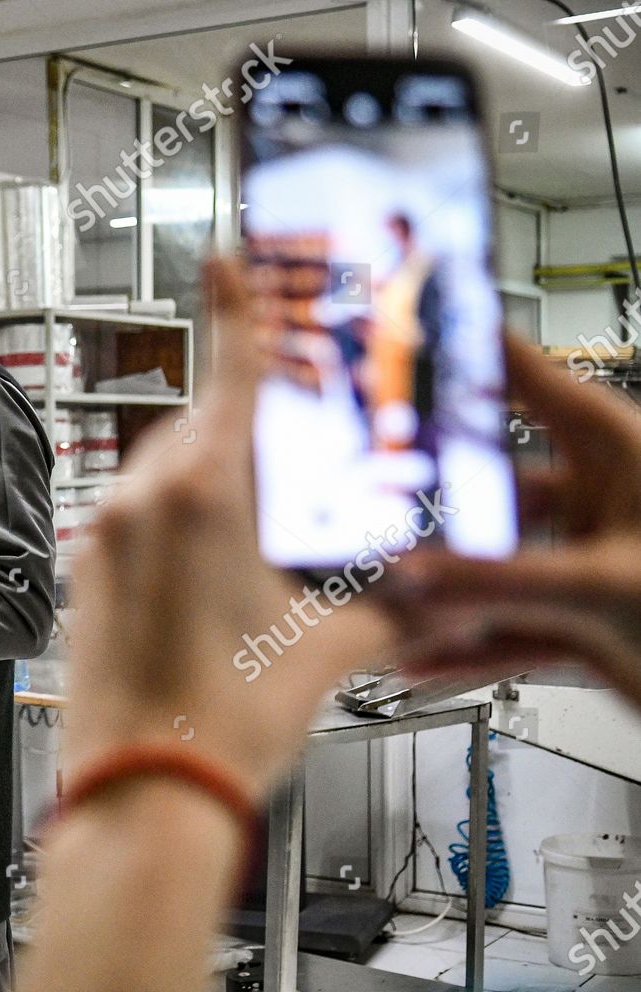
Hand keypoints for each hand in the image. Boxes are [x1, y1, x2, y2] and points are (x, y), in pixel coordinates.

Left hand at [65, 259, 390, 801]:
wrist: (143, 792)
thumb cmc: (218, 723)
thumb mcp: (327, 647)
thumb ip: (381, 601)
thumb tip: (416, 590)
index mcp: (204, 496)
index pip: (230, 374)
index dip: (237, 310)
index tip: (229, 259)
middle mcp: (141, 502)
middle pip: (201, 428)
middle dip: (246, 440)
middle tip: (288, 482)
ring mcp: (103, 536)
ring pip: (163, 474)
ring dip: (206, 487)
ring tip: (250, 551)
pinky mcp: (84, 572)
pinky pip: (132, 518)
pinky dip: (169, 524)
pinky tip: (204, 580)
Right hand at [378, 338, 640, 707]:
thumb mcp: (602, 583)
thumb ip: (501, 581)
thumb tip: (419, 573)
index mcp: (620, 456)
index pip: (536, 384)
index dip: (479, 356)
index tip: (422, 330)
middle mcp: (602, 500)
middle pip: (498, 484)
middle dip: (439, 497)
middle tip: (380, 489)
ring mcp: (590, 557)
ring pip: (498, 563)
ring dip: (447, 584)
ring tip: (391, 586)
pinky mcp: (586, 616)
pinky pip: (511, 624)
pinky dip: (468, 644)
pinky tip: (423, 655)